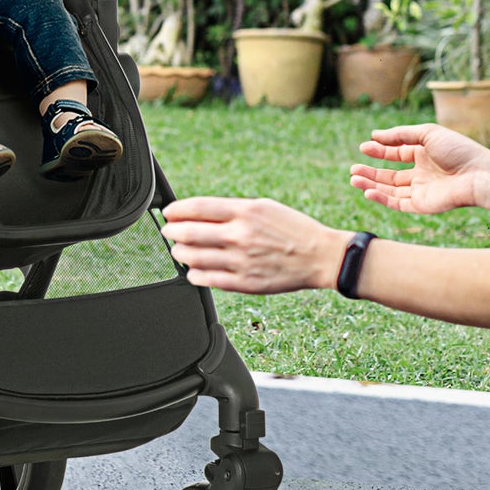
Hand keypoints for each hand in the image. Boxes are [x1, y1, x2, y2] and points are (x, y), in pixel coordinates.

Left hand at [160, 196, 347, 293]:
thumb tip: (200, 213)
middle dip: (172, 232)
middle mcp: (241, 235)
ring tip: (179, 250)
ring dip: (180, 253)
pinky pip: (208, 279)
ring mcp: (242, 261)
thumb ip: (232, 210)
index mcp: (245, 212)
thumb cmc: (292, 228)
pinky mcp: (245, 283)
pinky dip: (194, 274)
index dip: (176, 210)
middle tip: (168, 232)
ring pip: (194, 257)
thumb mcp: (264, 207)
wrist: (320, 256)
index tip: (169, 212)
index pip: (198, 208)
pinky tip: (193, 270)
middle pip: (190, 232)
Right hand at [348, 123, 489, 215]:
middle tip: (352, 169)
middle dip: (371, 172)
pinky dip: (382, 198)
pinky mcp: (422, 205)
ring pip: (390, 190)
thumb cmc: (458, 150)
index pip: (396, 153)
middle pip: (390, 175)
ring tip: (353, 178)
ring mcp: (421, 190)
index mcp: (424, 155)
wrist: (478, 175)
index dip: (379, 151)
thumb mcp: (427, 133)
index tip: (363, 148)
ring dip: (371, 185)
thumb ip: (400, 135)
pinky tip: (368, 191)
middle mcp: (421, 174)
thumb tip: (374, 135)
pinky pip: (397, 204)